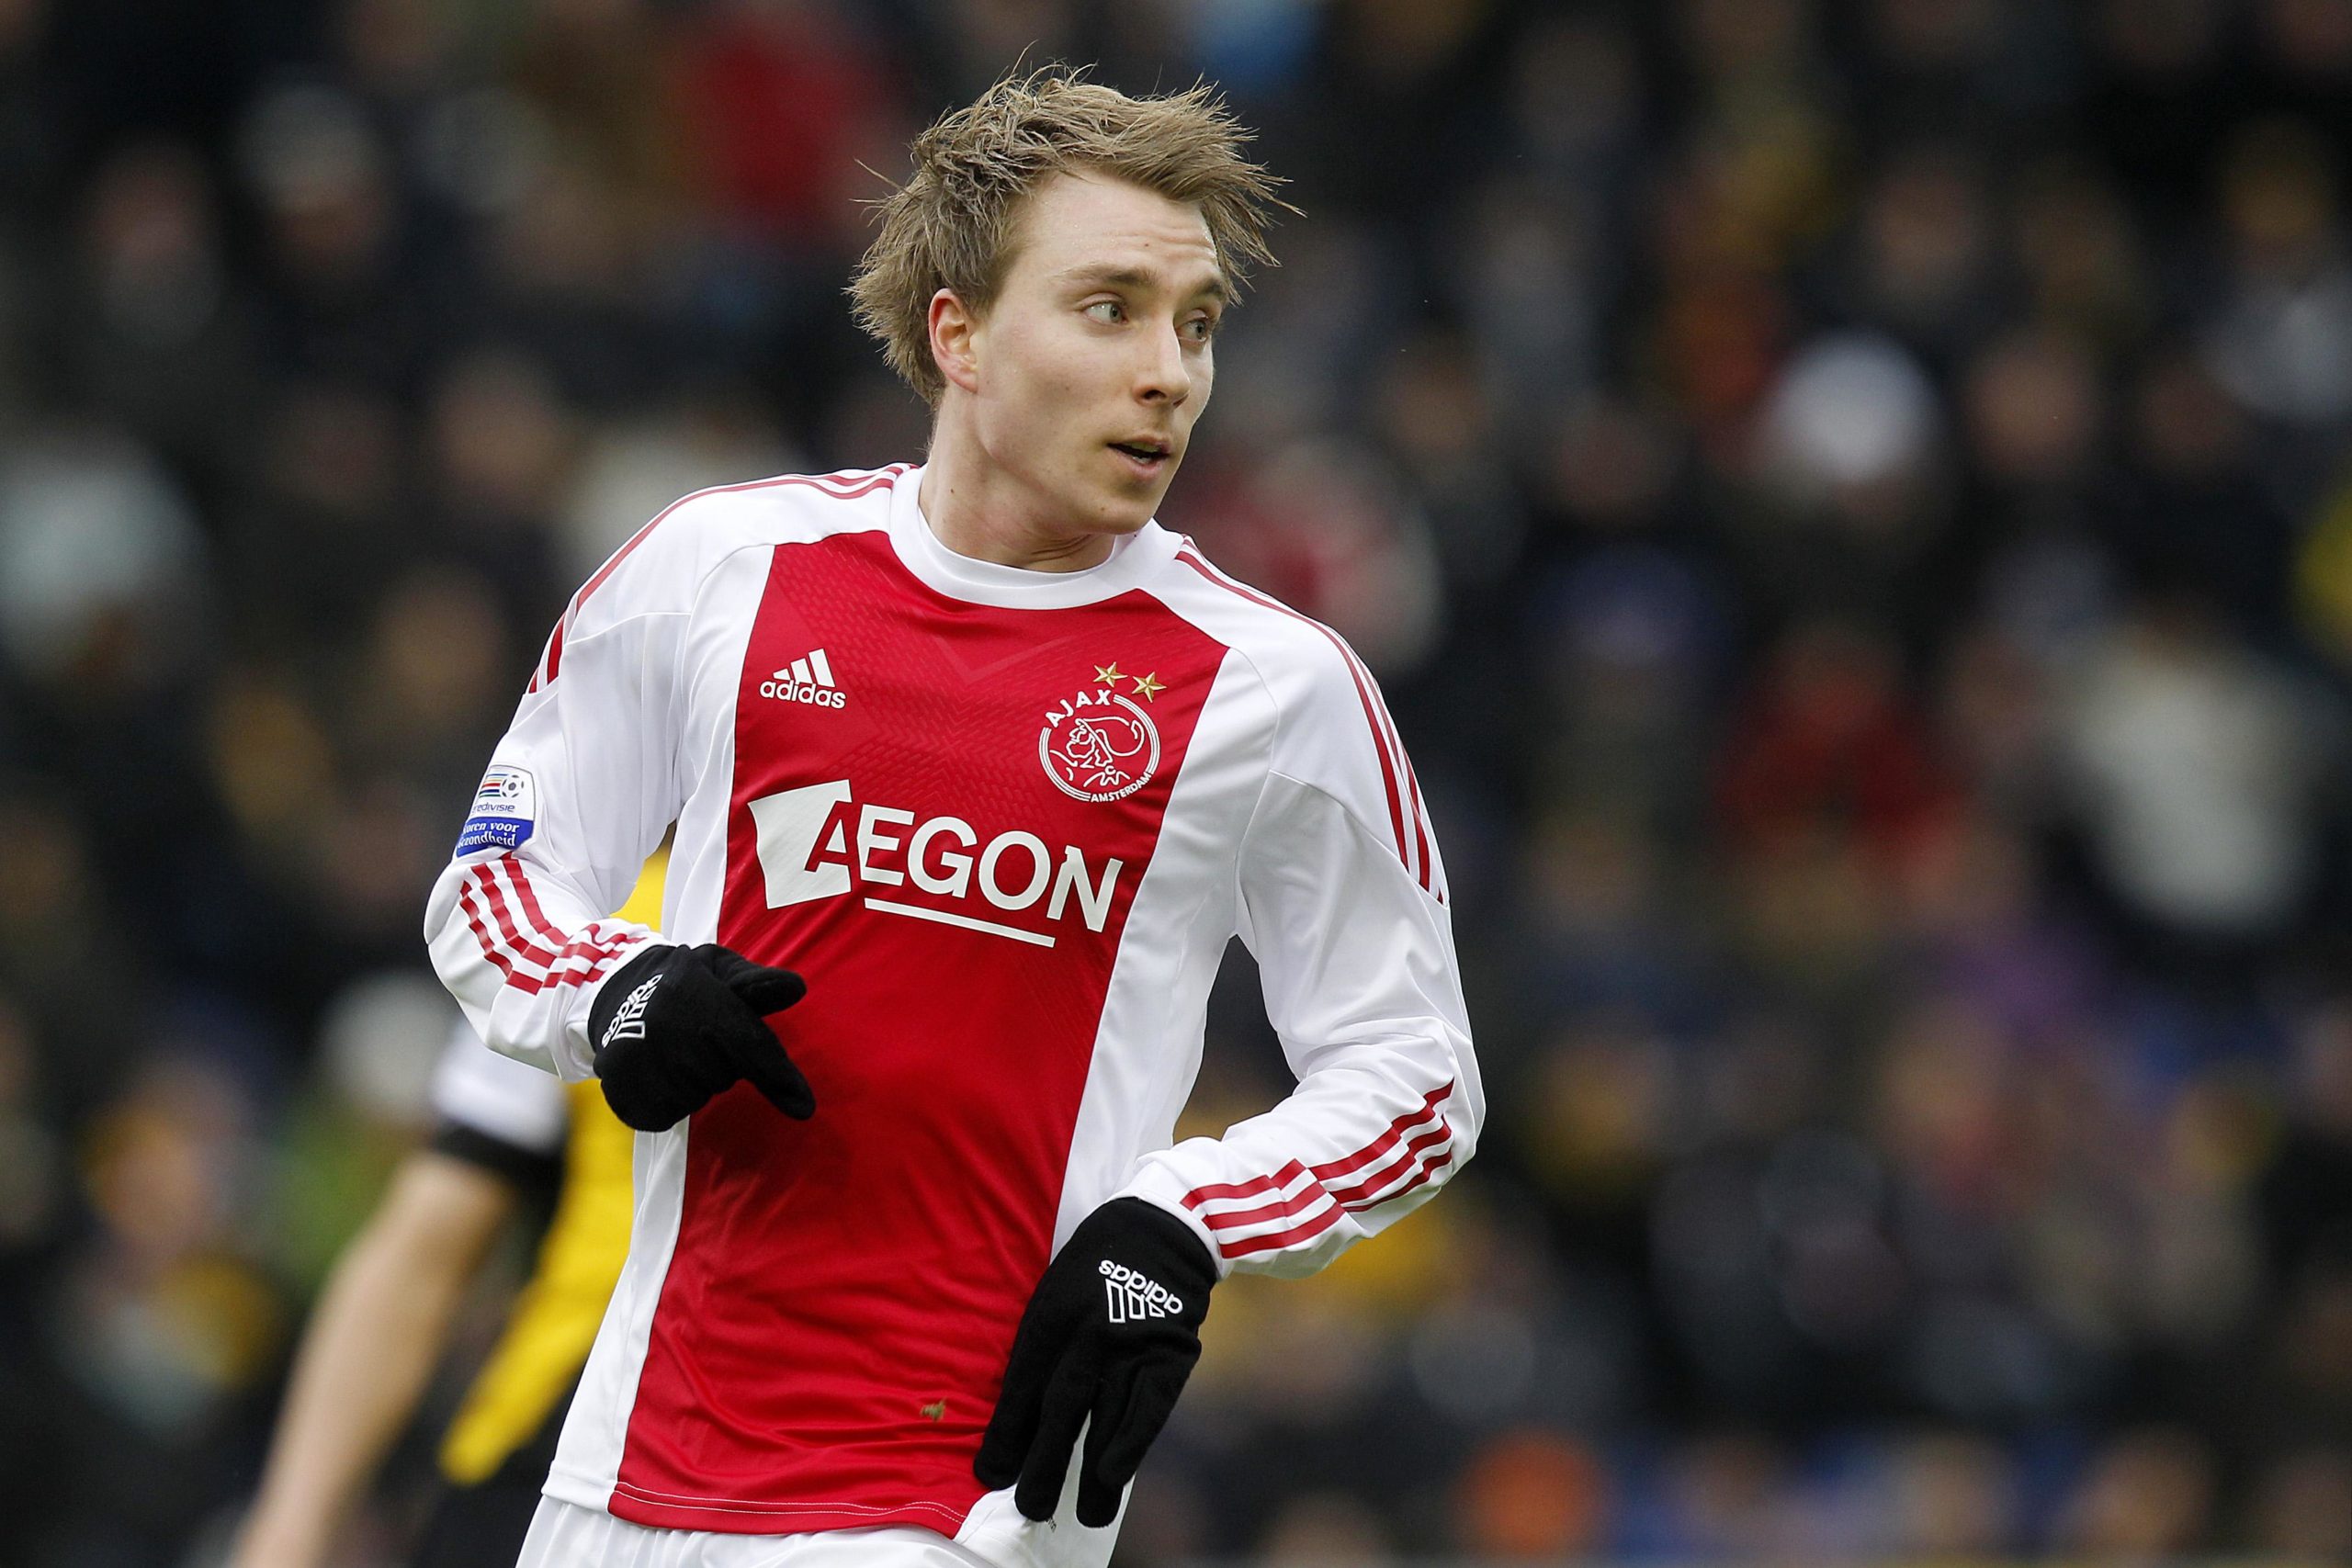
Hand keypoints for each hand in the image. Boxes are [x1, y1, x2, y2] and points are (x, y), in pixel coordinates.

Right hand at [588, 942, 810, 1129]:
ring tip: (677, 1052)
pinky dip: (671, 1100)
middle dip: (725, 1062)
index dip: (777, 1076)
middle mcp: (664, 1029)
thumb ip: (758, 983)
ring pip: (696, 1096)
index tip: (804, 1107)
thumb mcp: (720, 970)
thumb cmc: (685, 983)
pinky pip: (667, 1113)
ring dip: (697, 1081)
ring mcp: (637, 1062)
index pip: (747, 1044)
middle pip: (724, 1075)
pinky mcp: (621, 1090)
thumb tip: (796, 988)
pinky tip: (660, 1072)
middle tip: (702, 1038)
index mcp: (693, 994)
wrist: (614, 994)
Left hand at [976, 1198, 1216, 1525]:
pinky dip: (1133, 1442)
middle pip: (1060, 1409)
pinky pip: (1150, 1407)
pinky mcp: (1170, 1352)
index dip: (1006, 1434)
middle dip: (1043, 1463)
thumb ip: (1039, 1351)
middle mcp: (1087, 1332)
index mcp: (1050, 1316)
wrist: (1162, 1227)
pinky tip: (1116, 1474)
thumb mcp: (1053, 1295)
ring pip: (1106, 1416)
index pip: (1022, 1386)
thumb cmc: (1093, 1269)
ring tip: (1082, 1514)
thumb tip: (1019, 1419)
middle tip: (1029, 1507)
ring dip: (1092, 1471)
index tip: (990, 1476)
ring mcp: (1131, 1343)